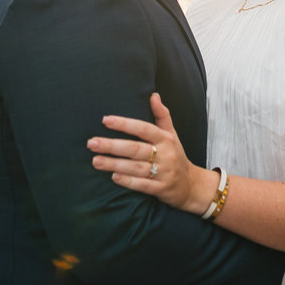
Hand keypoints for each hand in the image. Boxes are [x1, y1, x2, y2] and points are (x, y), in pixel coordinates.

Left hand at [89, 93, 215, 214]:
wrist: (192, 186)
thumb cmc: (176, 156)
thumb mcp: (172, 134)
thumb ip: (162, 115)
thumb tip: (153, 95)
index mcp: (166, 139)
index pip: (143, 128)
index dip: (124, 124)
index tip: (105, 120)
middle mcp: (165, 154)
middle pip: (136, 148)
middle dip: (112, 146)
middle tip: (92, 143)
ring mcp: (164, 173)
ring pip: (136, 167)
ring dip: (114, 164)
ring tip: (95, 161)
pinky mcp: (161, 189)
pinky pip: (143, 185)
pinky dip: (128, 181)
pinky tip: (113, 177)